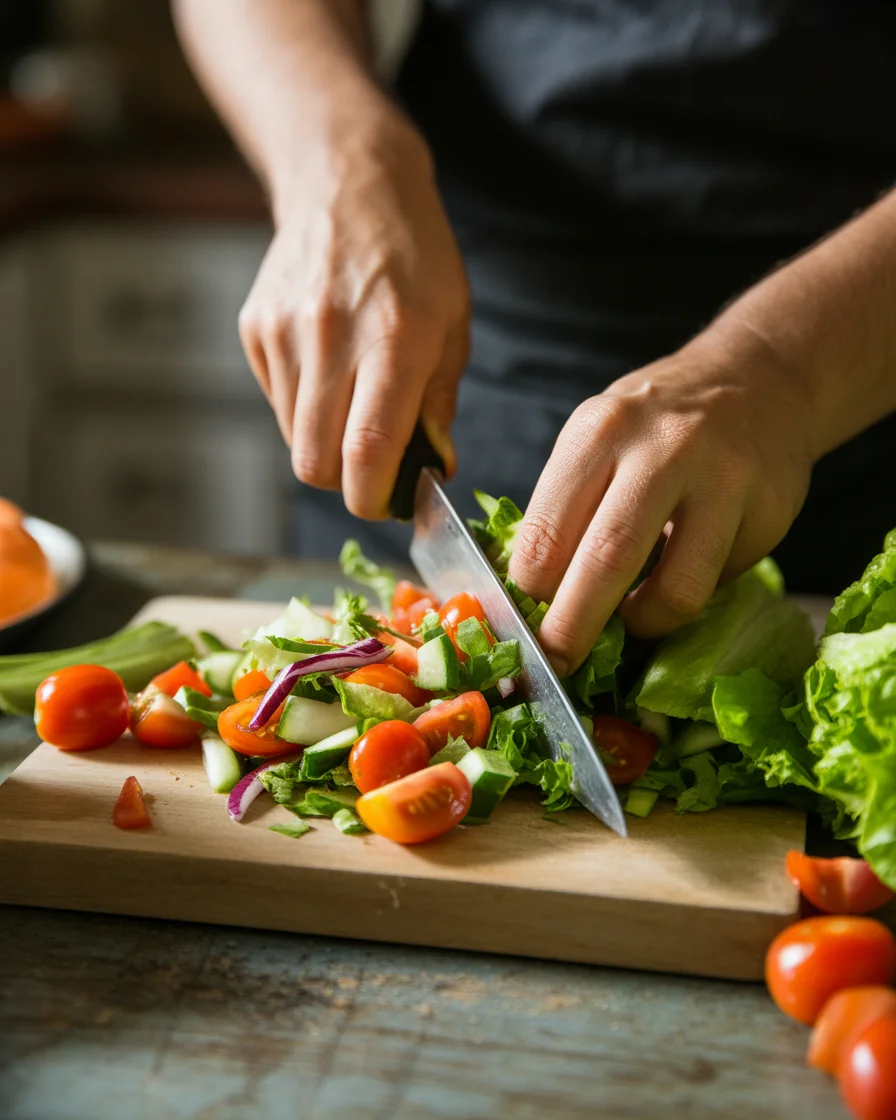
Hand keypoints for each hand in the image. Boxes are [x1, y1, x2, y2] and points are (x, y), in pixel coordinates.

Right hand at [239, 116, 469, 517]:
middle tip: (373, 465)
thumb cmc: (416, 257)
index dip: (372, 498)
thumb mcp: (452, 324)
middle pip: (315, 462)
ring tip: (354, 400)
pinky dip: (303, 406)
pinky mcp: (255, 328)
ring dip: (325, 442)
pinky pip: (277, 401)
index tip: (386, 502)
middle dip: (345, 481)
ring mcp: (284, 332)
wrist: (348, 182)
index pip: (367, 451)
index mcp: (394, 340)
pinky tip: (327, 367)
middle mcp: (331, 338)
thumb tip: (434, 471)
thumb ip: (438, 404)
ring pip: (293, 438)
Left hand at [507, 334, 815, 674]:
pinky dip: (689, 594)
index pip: (545, 533)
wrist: (757, 381)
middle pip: (605, 561)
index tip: (523, 628)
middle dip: (572, 628)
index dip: (528, 596)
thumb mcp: (597, 441)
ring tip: (632, 618)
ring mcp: (722, 479)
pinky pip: (717, 580)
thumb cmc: (655, 425)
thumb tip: (528, 597)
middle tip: (558, 664)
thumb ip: (566, 509)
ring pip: (676, 589)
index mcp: (598, 433)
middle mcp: (661, 449)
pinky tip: (680, 573)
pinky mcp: (767, 510)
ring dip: (643, 622)